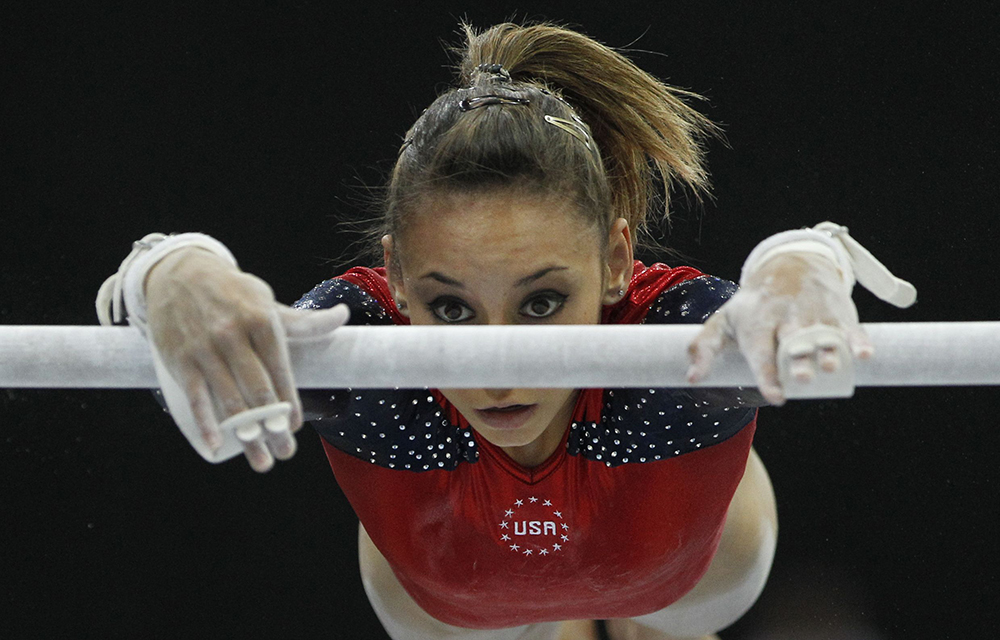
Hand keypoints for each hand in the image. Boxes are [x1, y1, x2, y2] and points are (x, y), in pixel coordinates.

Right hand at [145, 248, 348, 470]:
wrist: (179, 274)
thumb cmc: (233, 294)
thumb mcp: (268, 302)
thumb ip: (303, 321)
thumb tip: (342, 316)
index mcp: (261, 322)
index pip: (281, 370)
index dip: (289, 403)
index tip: (294, 428)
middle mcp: (233, 335)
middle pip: (258, 391)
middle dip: (273, 428)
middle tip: (284, 452)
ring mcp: (205, 348)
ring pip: (230, 400)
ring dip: (247, 436)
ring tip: (261, 460)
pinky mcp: (179, 359)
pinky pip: (195, 397)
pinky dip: (206, 424)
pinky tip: (217, 445)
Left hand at [686, 252, 873, 404]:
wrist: (789, 264)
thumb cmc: (752, 305)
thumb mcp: (723, 320)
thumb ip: (704, 348)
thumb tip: (692, 378)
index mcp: (757, 320)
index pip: (761, 350)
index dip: (767, 374)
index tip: (775, 396)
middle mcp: (785, 315)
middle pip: (792, 339)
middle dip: (797, 357)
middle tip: (801, 378)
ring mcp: (813, 312)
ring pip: (822, 334)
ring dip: (828, 351)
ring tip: (831, 368)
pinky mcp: (837, 311)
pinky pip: (850, 326)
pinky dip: (858, 340)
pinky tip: (864, 355)